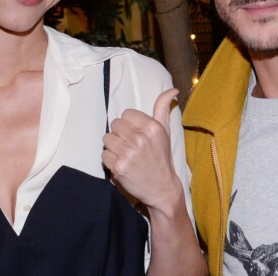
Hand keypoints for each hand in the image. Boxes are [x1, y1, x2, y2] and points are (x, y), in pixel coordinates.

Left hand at [102, 88, 181, 211]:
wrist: (162, 187)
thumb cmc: (162, 157)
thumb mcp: (165, 130)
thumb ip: (164, 107)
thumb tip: (173, 90)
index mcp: (152, 127)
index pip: (126, 114)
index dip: (129, 123)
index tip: (136, 133)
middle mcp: (141, 138)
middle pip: (115, 124)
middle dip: (120, 133)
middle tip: (129, 144)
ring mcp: (129, 153)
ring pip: (107, 138)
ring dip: (113, 146)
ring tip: (125, 153)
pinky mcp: (119, 167)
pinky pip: (104, 154)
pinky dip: (110, 159)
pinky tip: (121, 163)